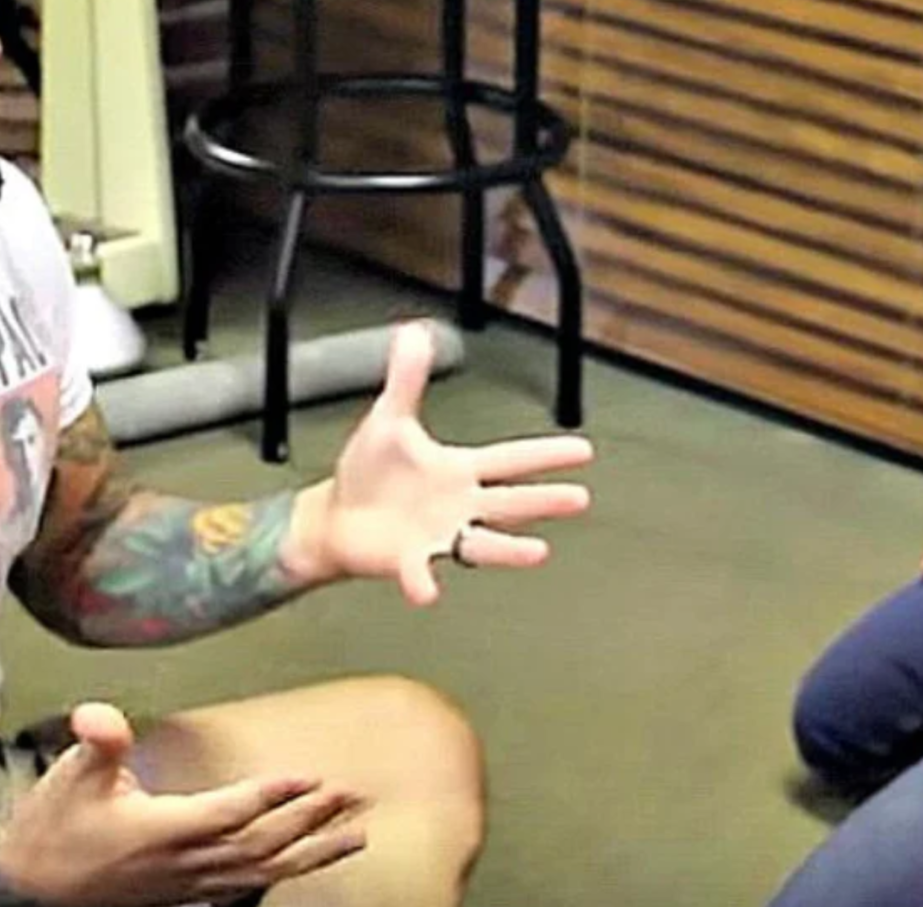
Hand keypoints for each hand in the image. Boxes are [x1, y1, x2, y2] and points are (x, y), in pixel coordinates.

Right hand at [0, 703, 366, 906]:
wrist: (31, 893)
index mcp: (164, 830)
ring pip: (264, 871)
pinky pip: (246, 888)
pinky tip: (298, 867)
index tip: (314, 777)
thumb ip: (97, 743)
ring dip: (312, 852)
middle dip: (312, 819)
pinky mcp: (184, 896)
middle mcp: (186, 861)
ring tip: (353, 835)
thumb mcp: (69, 778)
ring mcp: (189, 884)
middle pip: (264, 842)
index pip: (232, 811)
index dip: (274, 795)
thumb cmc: (51, 835)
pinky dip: (280, 876)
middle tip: (354, 796)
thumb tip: (98, 713)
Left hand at [282, 321, 593, 606]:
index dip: (544, 454)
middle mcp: (459, 506)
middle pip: (509, 502)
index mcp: (459, 471)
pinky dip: (423, 581)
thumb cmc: (371, 471)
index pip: (510, 459)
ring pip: (481, 543)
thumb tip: (414, 331)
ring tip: (539, 552)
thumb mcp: (390, 419)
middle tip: (579, 497)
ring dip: (508, 549)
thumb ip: (406, 379)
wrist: (338, 516)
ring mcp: (439, 535)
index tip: (584, 449)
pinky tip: (427, 590)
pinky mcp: (410, 559)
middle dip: (543, 499)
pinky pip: (420, 572)